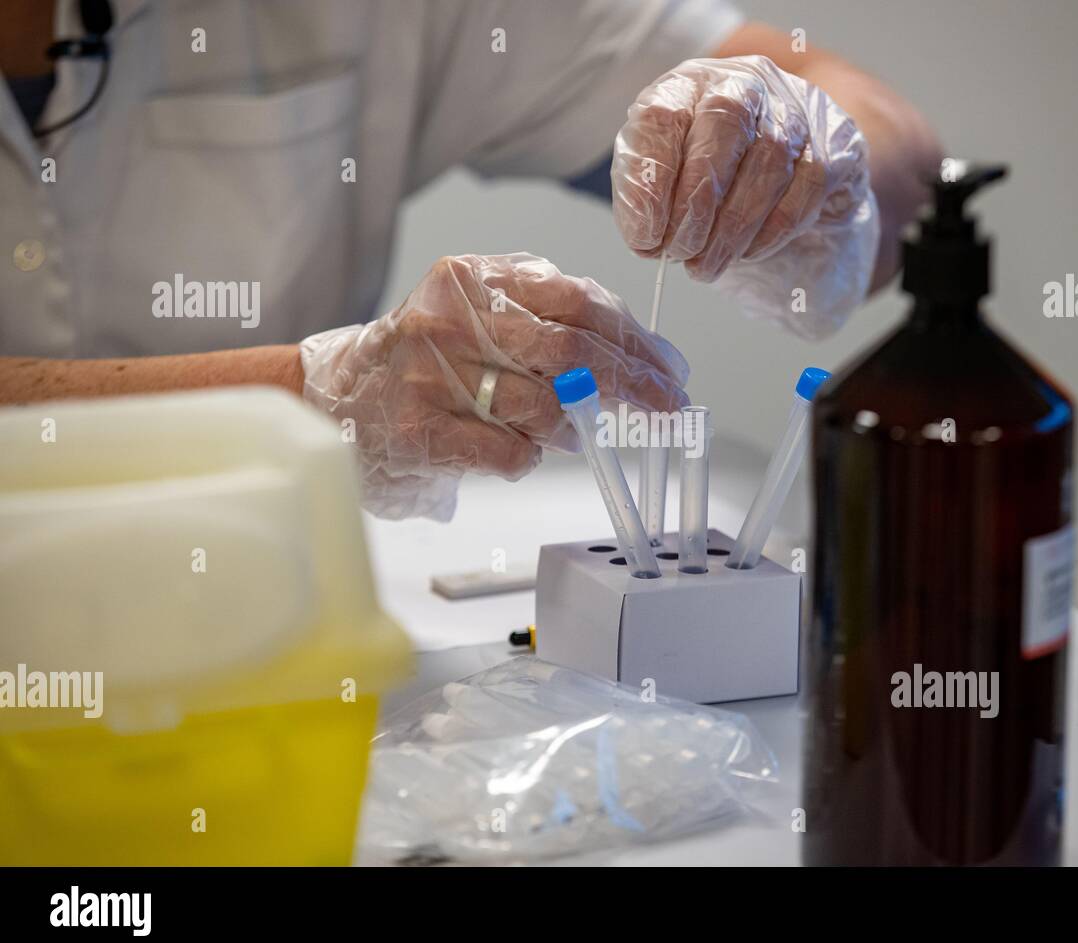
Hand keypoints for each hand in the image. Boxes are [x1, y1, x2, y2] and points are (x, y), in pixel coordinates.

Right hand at [299, 253, 688, 520]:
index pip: (581, 303)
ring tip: (573, 433)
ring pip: (547, 409)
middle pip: (573, 353)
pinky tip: (522, 448)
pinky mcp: (421, 431)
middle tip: (665, 408)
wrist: (335, 397)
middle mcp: (452, 319)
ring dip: (576, 429)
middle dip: (633, 385)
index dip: (637, 342)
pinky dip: (531, 457)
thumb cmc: (427, 357)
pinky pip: (510, 453)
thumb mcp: (482, 313)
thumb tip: (643, 355)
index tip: (670, 371)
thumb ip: (552, 320)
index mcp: (474, 277)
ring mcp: (433, 375)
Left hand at [612, 55, 878, 338]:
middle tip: (680, 254)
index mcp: (688, 85)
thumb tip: (647, 237)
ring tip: (707, 265)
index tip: (645, 237)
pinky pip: (807, 184)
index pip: (663, 114)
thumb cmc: (712, 185)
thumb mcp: (664, 186)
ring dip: (733, 225)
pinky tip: (747, 253)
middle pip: (724, 123)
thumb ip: (646, 202)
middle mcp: (745, 82)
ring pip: (770, 157)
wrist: (783, 192)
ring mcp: (797, 106)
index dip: (651, 180)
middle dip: (697, 202)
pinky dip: (773, 229)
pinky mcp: (835, 143)